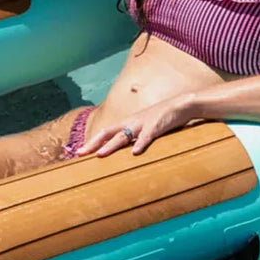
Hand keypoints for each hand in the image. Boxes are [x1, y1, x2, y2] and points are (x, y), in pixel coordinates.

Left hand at [76, 96, 194, 156]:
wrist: (180, 105)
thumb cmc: (162, 118)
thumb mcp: (145, 127)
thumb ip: (135, 137)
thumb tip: (127, 152)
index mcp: (128, 123)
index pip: (105, 132)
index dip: (92, 141)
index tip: (79, 151)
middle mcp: (131, 122)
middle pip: (108, 132)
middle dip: (93, 143)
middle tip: (80, 153)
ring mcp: (143, 123)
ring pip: (124, 135)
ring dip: (112, 145)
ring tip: (100, 154)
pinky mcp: (157, 126)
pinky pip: (147, 136)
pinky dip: (140, 144)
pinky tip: (135, 152)